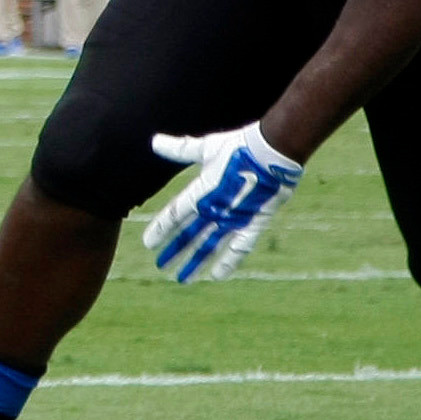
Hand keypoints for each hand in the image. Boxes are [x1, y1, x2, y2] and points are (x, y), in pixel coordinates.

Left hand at [141, 124, 304, 282]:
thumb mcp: (206, 148)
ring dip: (195, 262)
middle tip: (160, 265)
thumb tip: (154, 141)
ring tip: (182, 278)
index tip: (148, 245)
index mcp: (200, 193)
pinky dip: (227, 263)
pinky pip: (238, 249)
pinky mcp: (253, 224)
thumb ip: (179, 150)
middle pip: (188, 236)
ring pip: (209, 247)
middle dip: (174, 251)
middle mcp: (214, 211)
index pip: (174, 216)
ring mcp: (233, 220)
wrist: (272, 153)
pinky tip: (217, 276)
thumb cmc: (238, 147)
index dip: (161, 230)